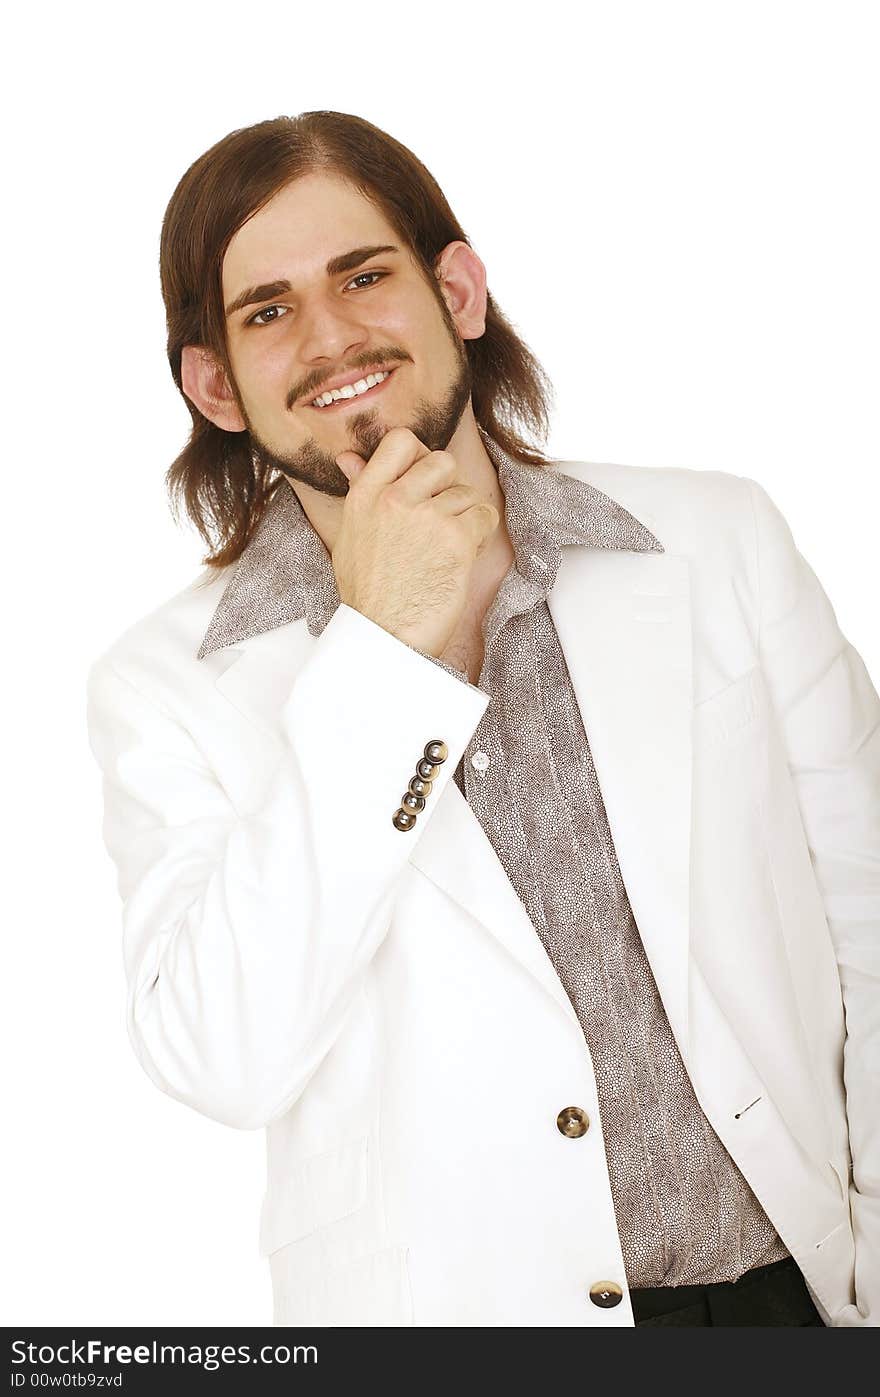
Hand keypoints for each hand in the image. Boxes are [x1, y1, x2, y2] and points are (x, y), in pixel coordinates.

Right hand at [332, 427, 498, 658]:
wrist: (385, 636)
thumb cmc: (369, 595)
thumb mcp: (351, 536)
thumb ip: (359, 492)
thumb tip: (350, 457)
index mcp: (365, 496)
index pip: (401, 442)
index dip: (420, 456)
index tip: (424, 480)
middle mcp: (394, 499)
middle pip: (442, 461)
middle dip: (449, 487)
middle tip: (441, 519)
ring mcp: (426, 516)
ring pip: (466, 493)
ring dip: (465, 519)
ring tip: (447, 549)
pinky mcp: (455, 538)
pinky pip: (485, 515)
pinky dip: (481, 535)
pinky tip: (462, 557)